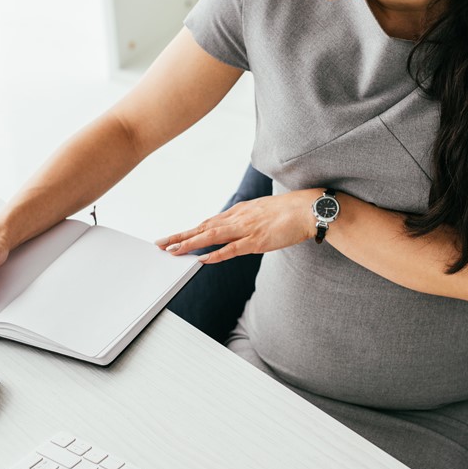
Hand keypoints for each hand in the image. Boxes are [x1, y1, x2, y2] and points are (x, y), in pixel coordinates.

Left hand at [156, 190, 318, 263]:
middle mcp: (237, 218)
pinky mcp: (256, 241)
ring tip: (172, 251)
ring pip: (211, 237)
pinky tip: (202, 259)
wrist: (308, 208)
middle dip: (180, 236)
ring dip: (190, 244)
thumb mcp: (262, 212)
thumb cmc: (289, 211)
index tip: (173, 237)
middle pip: (203, 228)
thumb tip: (237, 228)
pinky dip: (215, 254)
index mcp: (239, 212)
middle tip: (159, 244)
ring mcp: (245, 229)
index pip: (208, 222)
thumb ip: (247, 220)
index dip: (189, 230)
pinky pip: (232, 249)